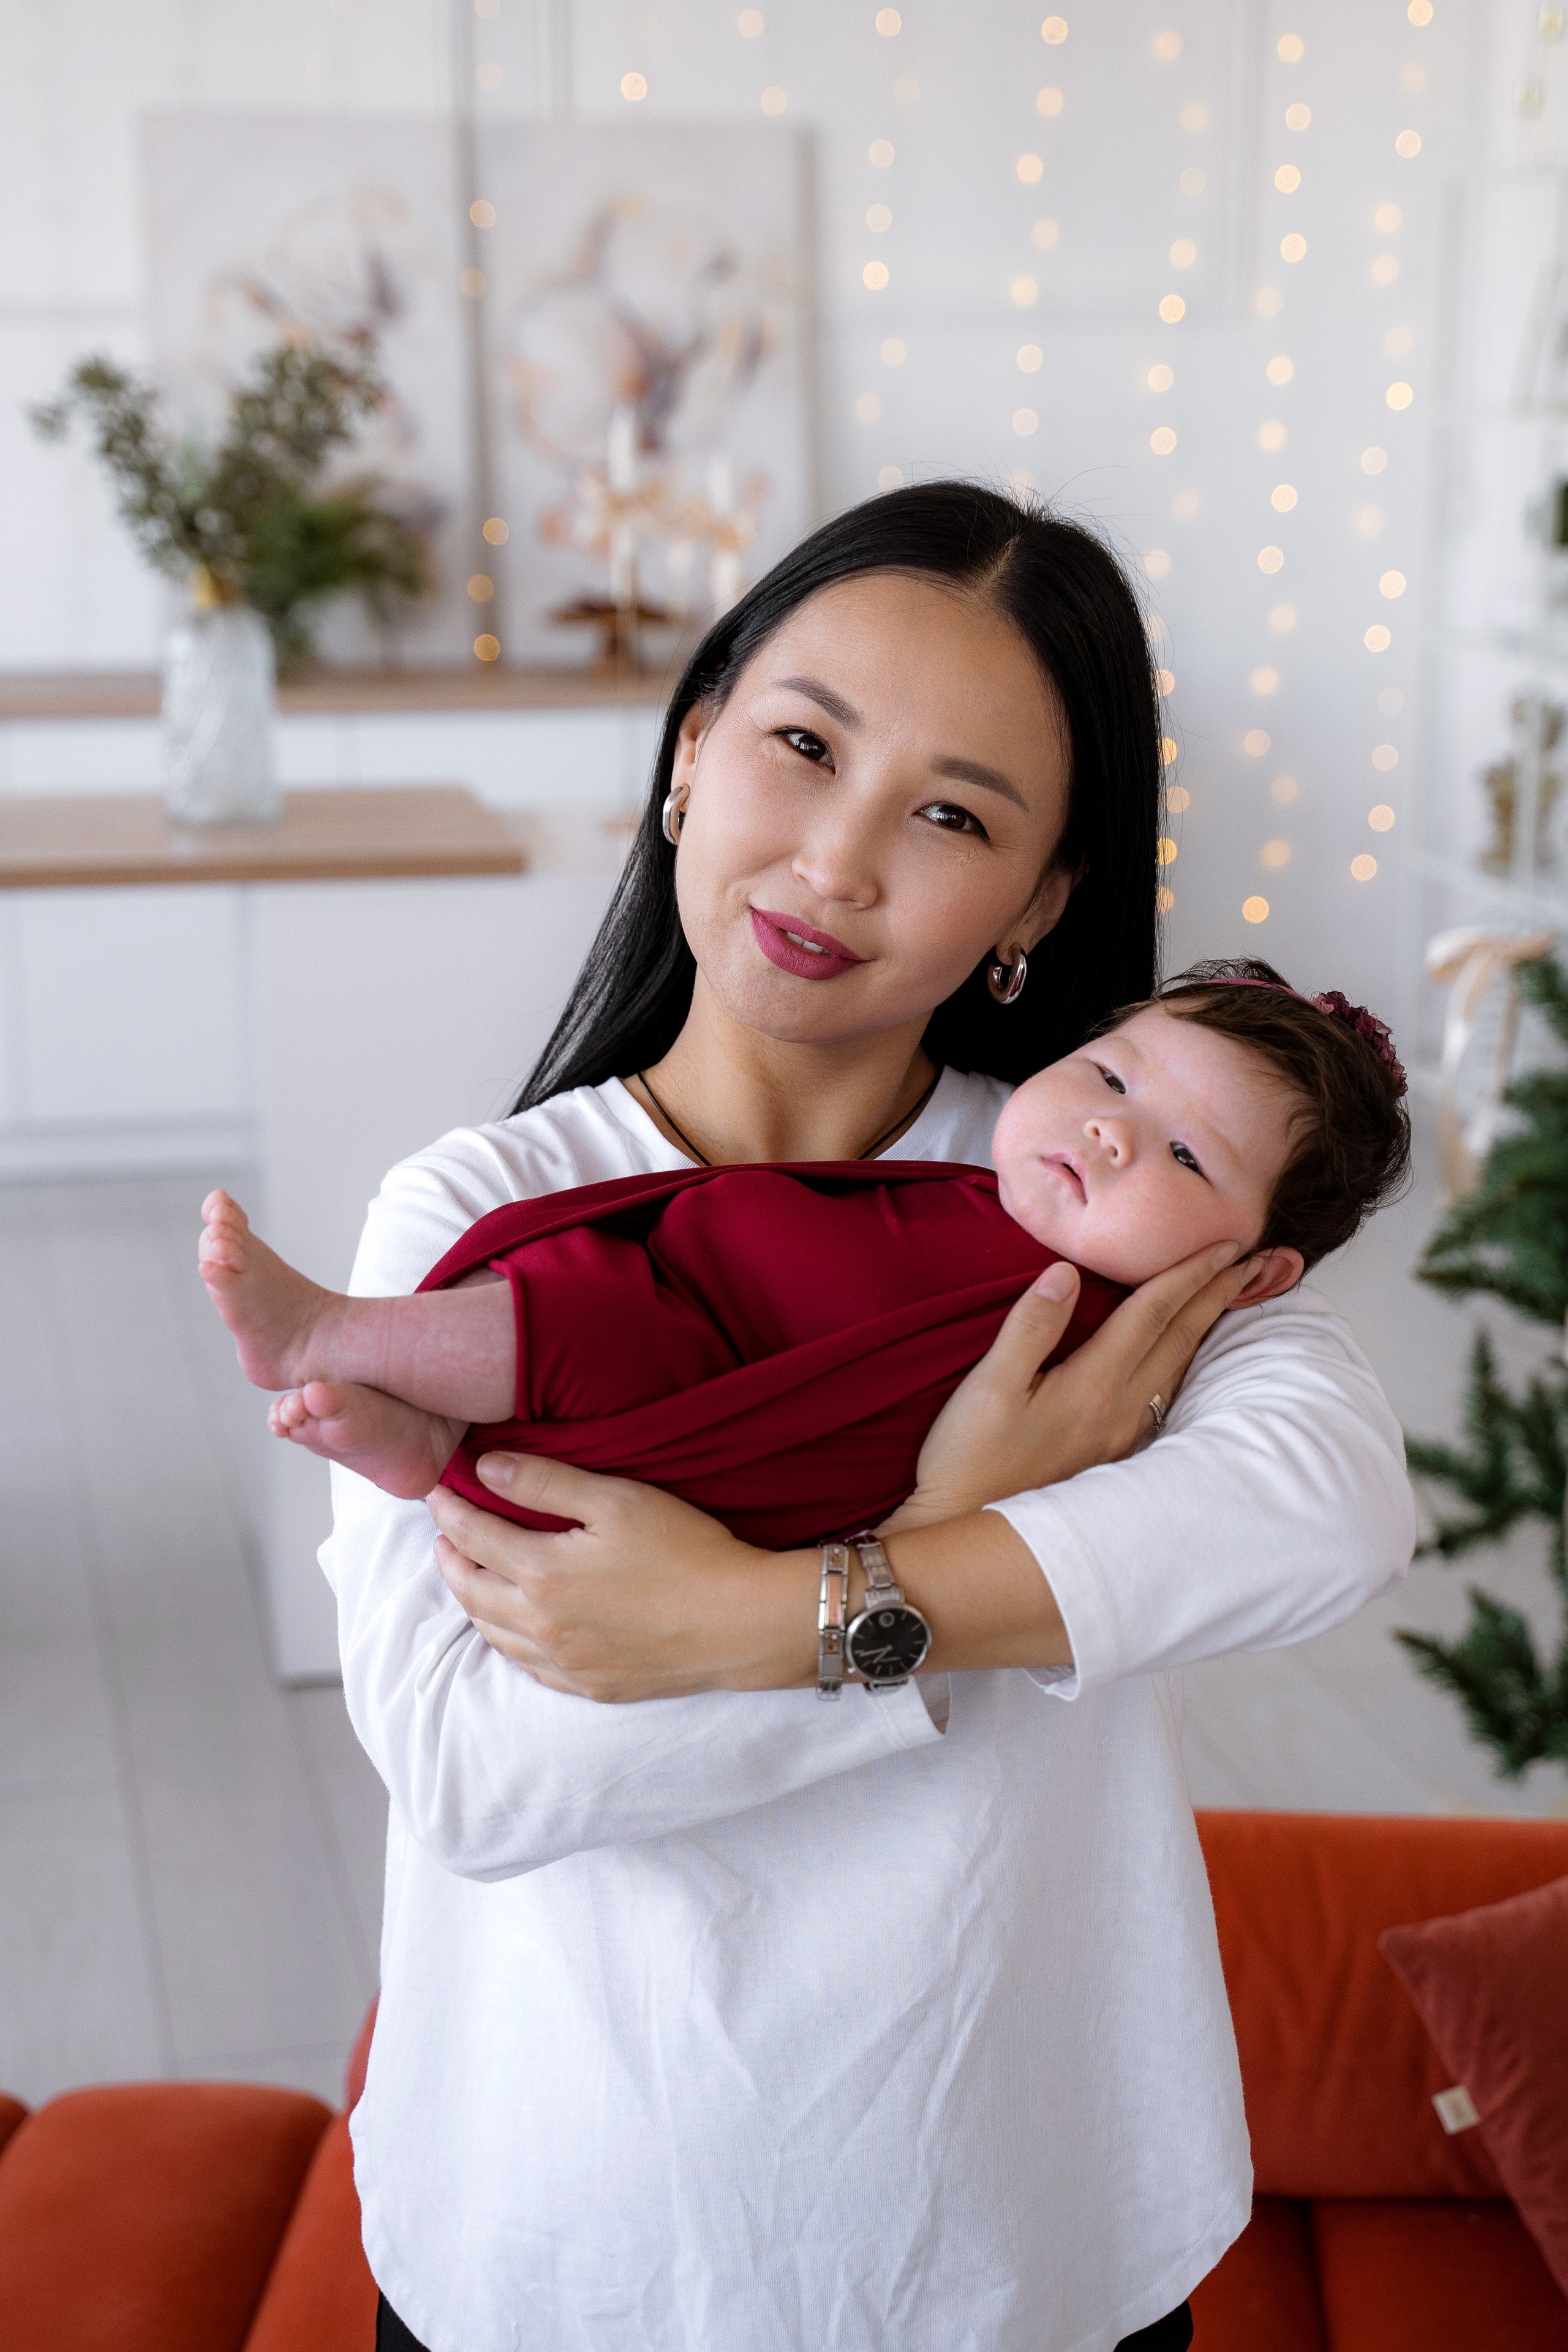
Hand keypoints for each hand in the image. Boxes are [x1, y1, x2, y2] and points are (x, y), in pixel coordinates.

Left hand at [426, 1456, 818, 1701]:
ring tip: (468, 1575)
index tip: (438, 1492)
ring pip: (493, 1634)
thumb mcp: (615, 1500)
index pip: (474, 1537)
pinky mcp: (590, 1686)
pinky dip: (505, 1641)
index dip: (450, 1511)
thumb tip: (486, 1468)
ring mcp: (565, 1663)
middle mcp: (543, 1626)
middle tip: (443, 1534)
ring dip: (471, 1600)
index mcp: (543, 1575)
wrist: (739, 1623)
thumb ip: (544, 1483)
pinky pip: (527, 1667)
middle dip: (450, 1558)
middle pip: (471, 1591)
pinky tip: (512, 1628)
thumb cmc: (685, 1551)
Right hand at [889, 1242, 1255, 1524]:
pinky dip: (1183, 1359)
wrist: (967, 1530)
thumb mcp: (989, 1386)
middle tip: (1255, 1258)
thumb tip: (1067, 1271)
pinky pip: (1164, 1392)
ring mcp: (1121, 1436)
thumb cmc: (968, 1458)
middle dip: (1217, 1295)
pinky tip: (1182, 1352)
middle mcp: (1119, 1411)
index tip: (1225, 1243)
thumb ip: (1031, 1327)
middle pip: (1180, 1339)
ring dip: (1207, 1326)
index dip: (1188, 1274)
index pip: (1152, 1315)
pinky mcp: (1113, 1454)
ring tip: (1230, 1294)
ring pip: (1178, 1368)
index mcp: (1093, 1386)